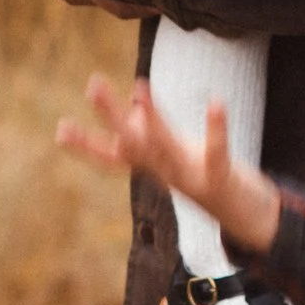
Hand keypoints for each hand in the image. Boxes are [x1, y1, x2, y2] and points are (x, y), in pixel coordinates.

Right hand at [56, 74, 282, 259]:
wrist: (245, 219)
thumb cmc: (206, 177)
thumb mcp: (176, 155)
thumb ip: (152, 134)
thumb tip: (134, 101)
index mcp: (153, 167)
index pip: (113, 156)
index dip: (86, 145)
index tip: (59, 130)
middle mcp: (165, 173)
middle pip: (131, 143)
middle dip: (111, 116)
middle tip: (93, 85)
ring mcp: (190, 177)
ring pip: (164, 147)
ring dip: (152, 118)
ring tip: (140, 85)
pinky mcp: (220, 178)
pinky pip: (216, 151)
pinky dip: (216, 128)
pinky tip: (216, 102)